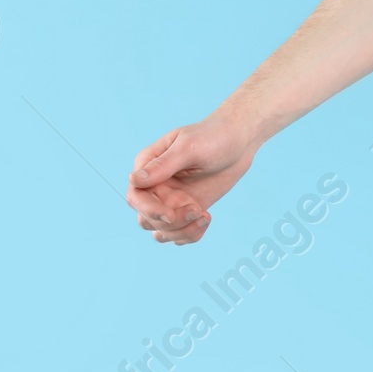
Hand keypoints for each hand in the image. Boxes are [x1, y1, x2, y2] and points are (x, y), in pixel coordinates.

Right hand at [125, 114, 255, 244]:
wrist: (238, 142)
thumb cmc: (213, 137)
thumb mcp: (188, 148)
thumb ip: (162, 165)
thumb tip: (134, 180)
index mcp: (148, 166)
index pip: (136, 197)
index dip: (149, 210)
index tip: (170, 215)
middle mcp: (156, 186)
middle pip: (147, 219)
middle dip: (171, 223)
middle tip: (197, 211)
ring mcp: (171, 199)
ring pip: (161, 231)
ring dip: (181, 232)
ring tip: (204, 217)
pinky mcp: (188, 208)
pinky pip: (180, 233)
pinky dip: (191, 234)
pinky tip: (206, 219)